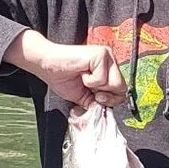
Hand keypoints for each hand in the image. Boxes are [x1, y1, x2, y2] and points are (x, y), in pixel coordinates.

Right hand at [4, 31, 128, 110]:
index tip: (95, 98)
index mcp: (109, 69)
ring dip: (97, 87)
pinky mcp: (100, 54)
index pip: (122, 90)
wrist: (46, 65)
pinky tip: (81, 72)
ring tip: (85, 79)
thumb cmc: (62, 77)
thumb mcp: (84, 96)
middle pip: (122, 88)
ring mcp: (106, 55)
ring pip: (116, 84)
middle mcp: (110, 60)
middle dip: (105, 96)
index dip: (110, 100)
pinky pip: (102, 78)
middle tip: (89, 89)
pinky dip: (89, 81)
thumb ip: (98, 103)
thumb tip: (108, 113)